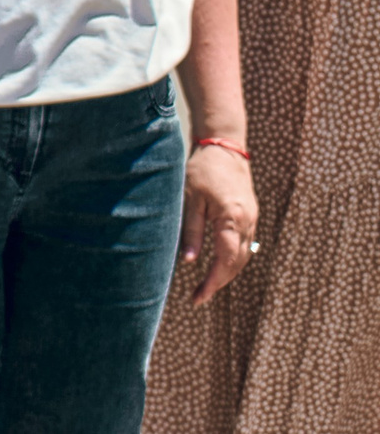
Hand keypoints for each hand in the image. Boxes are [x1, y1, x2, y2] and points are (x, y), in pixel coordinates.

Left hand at [181, 141, 258, 303]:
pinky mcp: (251, 216)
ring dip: (227, 273)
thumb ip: (192, 231)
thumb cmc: (203, 170)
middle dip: (219, 282)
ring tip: (207, 286)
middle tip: (199, 297)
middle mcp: (248, 223)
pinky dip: (233, 259)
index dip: (212, 282)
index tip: (198, 297)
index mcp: (233, 219)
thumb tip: (190, 262)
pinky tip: (219, 265)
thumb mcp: (190, 199)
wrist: (224, 146)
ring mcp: (253, 220)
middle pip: (237, 263)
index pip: (225, 261)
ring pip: (243, 257)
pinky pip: (244, 245)